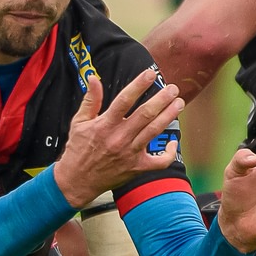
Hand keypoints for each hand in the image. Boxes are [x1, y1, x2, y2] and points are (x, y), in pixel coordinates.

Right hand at [53, 68, 183, 206]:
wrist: (77, 181)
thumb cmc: (78, 149)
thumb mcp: (79, 122)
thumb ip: (91, 100)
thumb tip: (94, 78)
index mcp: (105, 125)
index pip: (124, 100)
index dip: (138, 86)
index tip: (150, 74)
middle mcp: (119, 138)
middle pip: (145, 115)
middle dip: (162, 99)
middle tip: (173, 88)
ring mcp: (130, 154)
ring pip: (154, 132)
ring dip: (168, 116)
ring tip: (178, 103)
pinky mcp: (137, 168)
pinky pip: (159, 162)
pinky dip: (170, 153)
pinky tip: (173, 142)